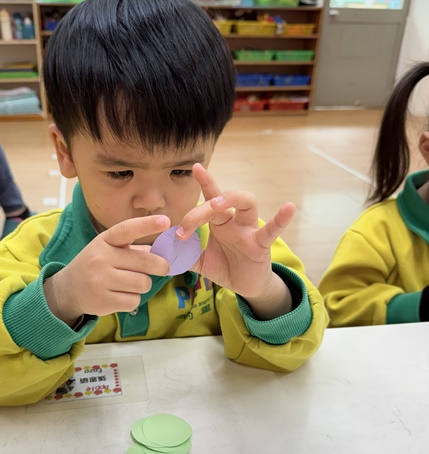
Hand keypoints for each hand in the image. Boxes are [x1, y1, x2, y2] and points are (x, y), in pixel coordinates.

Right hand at [44, 215, 170, 325]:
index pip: (127, 230)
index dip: (147, 225)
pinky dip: (133, 300)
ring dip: (143, 285)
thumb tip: (163, 252)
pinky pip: (134, 301)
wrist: (68, 289)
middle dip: (160, 266)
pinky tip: (121, 295)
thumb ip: (134, 249)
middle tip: (164, 268)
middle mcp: (101, 258)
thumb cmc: (97, 265)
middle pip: (145, 262)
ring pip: (142, 283)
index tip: (166, 221)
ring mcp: (100, 280)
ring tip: (132, 284)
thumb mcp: (109, 249)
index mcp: (104, 240)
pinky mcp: (102, 301)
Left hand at [177, 164, 295, 318]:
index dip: (205, 181)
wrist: (246, 287)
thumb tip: (163, 250)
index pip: (210, 196)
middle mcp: (234, 220)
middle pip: (220, 201)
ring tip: (216, 204)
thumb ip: (183, 255)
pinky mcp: (261, 244)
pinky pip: (272, 229)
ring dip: (231, 198)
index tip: (195, 167)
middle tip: (184, 229)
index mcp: (219, 222)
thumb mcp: (200, 263)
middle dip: (200, 210)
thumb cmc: (226, 268)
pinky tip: (289, 207)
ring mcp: (249, 230)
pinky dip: (281, 219)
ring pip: (247, 202)